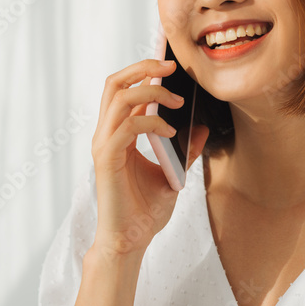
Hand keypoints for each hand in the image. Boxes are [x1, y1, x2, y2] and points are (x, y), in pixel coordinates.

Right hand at [88, 58, 209, 258]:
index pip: (122, 89)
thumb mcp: (173, 172)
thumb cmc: (145, 210)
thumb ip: (184, 149)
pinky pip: (127, 126)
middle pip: (114, 84)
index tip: (169, 64)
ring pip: (119, 98)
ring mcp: (104, 145)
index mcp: (117, 133)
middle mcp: (106, 135)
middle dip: (143, 68)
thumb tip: (200, 127)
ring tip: (176, 102)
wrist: (131, 241)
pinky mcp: (107, 159)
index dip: (142, 70)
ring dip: (151, 92)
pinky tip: (168, 132)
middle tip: (171, 68)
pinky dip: (151, 122)